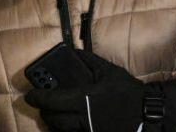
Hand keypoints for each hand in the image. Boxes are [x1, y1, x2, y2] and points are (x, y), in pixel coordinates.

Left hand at [25, 50, 143, 131]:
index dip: (38, 98)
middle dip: (44, 113)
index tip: (29, 95)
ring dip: (54, 122)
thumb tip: (74, 52)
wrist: (146, 113)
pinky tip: (70, 122)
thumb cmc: (128, 92)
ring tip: (52, 115)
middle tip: (41, 106)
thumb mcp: (109, 71)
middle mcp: (84, 117)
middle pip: (55, 120)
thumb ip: (89, 60)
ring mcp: (90, 129)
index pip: (54, 101)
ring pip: (64, 130)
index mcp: (85, 99)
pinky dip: (68, 128)